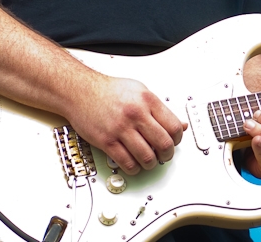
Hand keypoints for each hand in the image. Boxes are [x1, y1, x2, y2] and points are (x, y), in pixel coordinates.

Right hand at [68, 74, 185, 174]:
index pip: (173, 127)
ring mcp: (121, 128)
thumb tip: (179, 125)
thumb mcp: (141, 91)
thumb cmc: (109, 91)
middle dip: (167, 154)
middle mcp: (136, 114)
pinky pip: (127, 162)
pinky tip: (134, 164)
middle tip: (164, 155)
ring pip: (147, 157)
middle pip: (163, 144)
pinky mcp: (106, 141)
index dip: (178, 139)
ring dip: (151, 164)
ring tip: (149, 161)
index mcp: (147, 100)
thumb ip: (160, 108)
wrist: (80, 91)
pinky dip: (134, 168)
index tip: (174, 142)